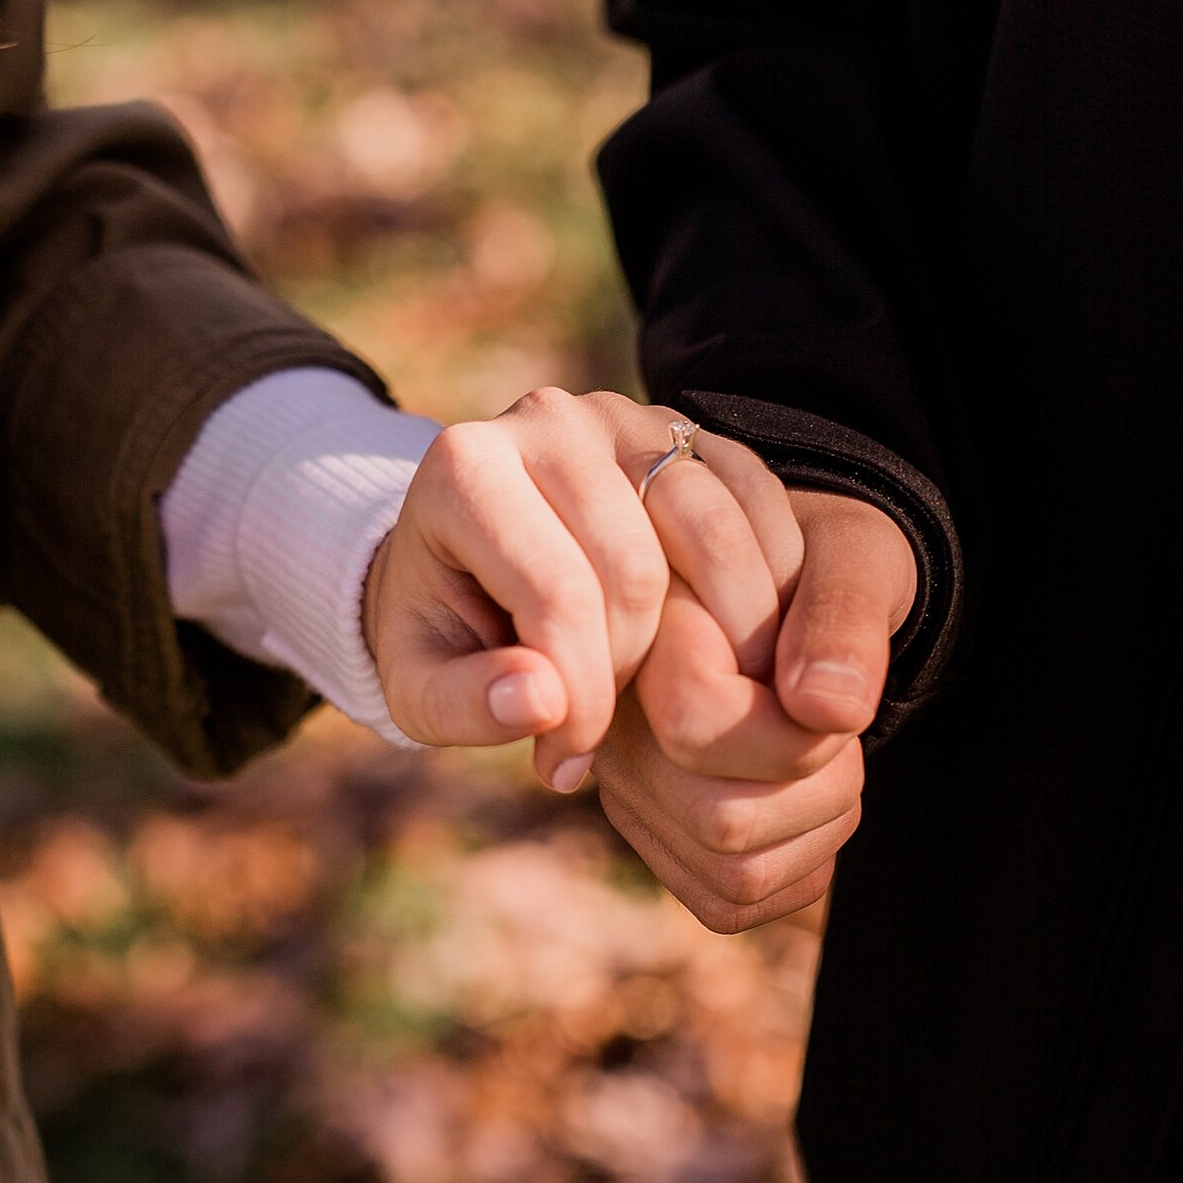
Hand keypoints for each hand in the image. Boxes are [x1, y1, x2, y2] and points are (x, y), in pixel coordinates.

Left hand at [365, 389, 795, 794]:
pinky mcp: (687, 433)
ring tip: (679, 706)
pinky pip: (756, 509)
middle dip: (633, 676)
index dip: (578, 699)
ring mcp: (627, 418)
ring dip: (717, 641)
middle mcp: (549, 420)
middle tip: (606, 737)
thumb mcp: (420, 688)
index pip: (558, 595)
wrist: (464, 564)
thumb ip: (466, 704)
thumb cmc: (441, 635)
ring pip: (710, 536)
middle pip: (637, 570)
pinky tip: (730, 662)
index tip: (564, 764)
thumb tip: (541, 704)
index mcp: (467, 469)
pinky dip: (762, 594)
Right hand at [594, 488, 915, 933]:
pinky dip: (803, 867)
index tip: (821, 689)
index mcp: (638, 637)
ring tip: (823, 755)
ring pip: (736, 873)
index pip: (698, 725)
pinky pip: (734, 904)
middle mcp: (610, 724)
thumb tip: (829, 712)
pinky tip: (807, 803)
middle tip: (835, 726)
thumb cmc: (826, 566)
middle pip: (724, 822)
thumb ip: (844, 613)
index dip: (795, 730)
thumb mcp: (856, 555)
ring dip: (823, 823)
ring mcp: (627, 791)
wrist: (796, 595)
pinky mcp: (656, 842)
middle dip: (824, 783)